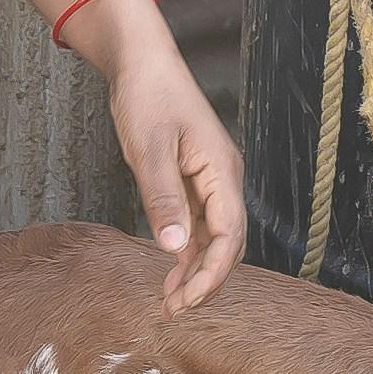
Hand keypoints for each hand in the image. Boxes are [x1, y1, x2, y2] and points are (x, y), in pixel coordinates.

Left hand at [85, 0, 248, 306]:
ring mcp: (211, 179)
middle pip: (228, 243)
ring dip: (195, 270)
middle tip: (173, 311)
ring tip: (169, 301)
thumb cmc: (147, 97)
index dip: (211, 275)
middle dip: (205, 281)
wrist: (142, 62)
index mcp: (222, 172)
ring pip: (214, 237)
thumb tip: (176, 249)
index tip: (185, 302)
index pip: (230, 237)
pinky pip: (199, 223)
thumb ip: (163, 199)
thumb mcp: (149, 149)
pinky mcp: (195, 178)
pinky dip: (186, 249)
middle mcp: (224, 179)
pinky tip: (170, 269)